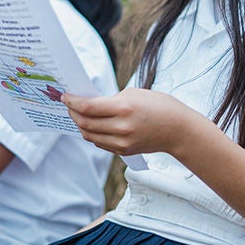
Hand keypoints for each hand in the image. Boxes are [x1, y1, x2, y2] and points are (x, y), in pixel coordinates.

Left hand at [62, 88, 197, 156]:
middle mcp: (121, 128)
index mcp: (123, 108)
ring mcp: (122, 142)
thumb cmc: (158, 105)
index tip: (65, 96)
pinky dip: (92, 133)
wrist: (179, 129)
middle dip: (73, 112)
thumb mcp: (133, 94)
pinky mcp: (123, 151)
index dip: (72, 102)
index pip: (87, 107)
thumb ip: (110, 99)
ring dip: (80, 124)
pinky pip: (100, 142)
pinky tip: (91, 124)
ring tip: (77, 113)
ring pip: (89, 135)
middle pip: (84, 123)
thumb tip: (89, 103)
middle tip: (69, 104)